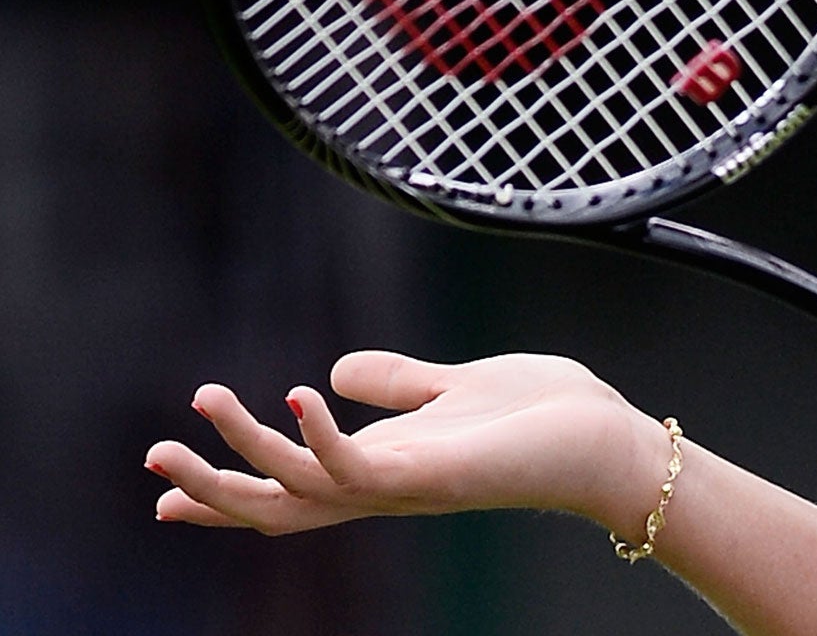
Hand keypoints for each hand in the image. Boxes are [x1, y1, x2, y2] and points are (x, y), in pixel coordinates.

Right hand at [146, 350, 675, 537]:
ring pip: (299, 490)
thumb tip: (335, 370)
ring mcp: (404, 486)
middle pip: (275, 506)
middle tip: (151, 462)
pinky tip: (298, 394)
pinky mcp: (432, 476)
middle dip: (211, 489)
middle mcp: (384, 487)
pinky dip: (321, 437)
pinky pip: (359, 467)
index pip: (289, 489)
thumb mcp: (454, 389)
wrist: (605, 439)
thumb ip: (398, 384)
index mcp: (383, 466)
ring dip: (244, 453)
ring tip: (202, 403)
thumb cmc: (543, 416)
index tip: (162, 492)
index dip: (227, 489)